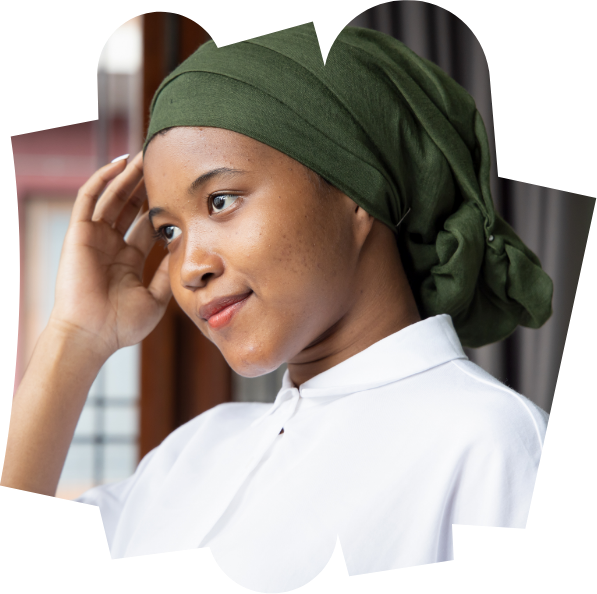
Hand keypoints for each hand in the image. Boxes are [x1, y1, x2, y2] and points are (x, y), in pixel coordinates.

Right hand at [48, 152, 171, 359]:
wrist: (92, 335)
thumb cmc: (122, 324)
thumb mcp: (156, 297)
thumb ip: (168, 273)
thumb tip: (187, 249)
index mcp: (129, 260)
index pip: (148, 226)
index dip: (162, 208)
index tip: (181, 192)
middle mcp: (112, 245)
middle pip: (132, 208)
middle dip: (148, 186)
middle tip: (166, 164)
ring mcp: (95, 238)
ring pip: (114, 198)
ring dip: (129, 176)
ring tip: (146, 154)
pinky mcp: (79, 233)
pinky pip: (90, 199)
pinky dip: (103, 179)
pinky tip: (120, 163)